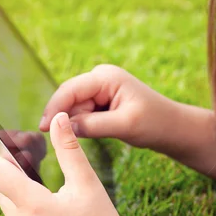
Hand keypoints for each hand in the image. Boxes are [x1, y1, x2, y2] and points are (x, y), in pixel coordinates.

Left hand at [0, 112, 120, 215]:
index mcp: (32, 205)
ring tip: (45, 178)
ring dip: (20, 184)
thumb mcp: (87, 184)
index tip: (27, 150)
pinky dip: (26, 200)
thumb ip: (69, 150)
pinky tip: (47, 197)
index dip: (6, 155)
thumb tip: (58, 119)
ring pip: (6, 198)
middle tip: (39, 157)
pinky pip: (16, 213)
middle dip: (16, 166)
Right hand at [38, 64, 175, 150]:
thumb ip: (93, 125)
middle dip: (65, 117)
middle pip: (69, 97)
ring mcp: (100, 87)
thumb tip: (63, 126)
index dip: (54, 108)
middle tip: (63, 139)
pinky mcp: (101, 99)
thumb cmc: (154, 123)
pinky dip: (83, 123)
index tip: (42, 128)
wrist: (172, 127)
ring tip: (97, 133)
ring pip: (74, 106)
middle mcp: (100, 77)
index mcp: (106, 76)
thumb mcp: (124, 125)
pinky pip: (82, 111)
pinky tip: (92, 132)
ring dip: (76, 122)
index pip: (70, 90)